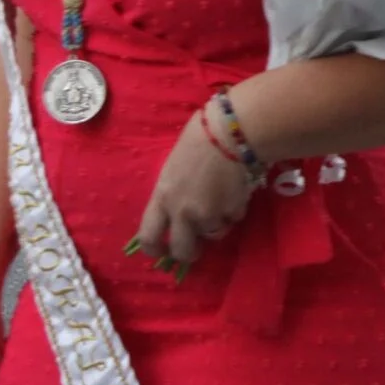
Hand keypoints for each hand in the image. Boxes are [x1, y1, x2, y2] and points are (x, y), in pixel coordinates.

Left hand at [132, 103, 257, 270]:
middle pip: (183, 250)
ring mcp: (210, 214)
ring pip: (214, 233)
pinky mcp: (233, 210)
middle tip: (197, 248)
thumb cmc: (198, 139)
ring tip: (223, 201)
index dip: (155, 251)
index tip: (163, 252)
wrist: (231, 132)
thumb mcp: (172, 169)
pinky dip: (236, 209)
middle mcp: (182, 212)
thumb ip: (171, 194)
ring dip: (218, 224)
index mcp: (162, 198)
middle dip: (191, 253)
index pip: (148, 238)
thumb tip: (177, 211)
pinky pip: (234, 217)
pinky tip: (236, 188)